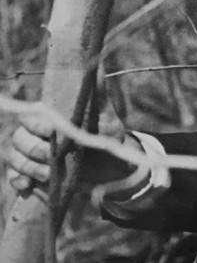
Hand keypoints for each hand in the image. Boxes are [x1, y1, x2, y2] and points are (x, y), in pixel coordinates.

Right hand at [7, 112, 140, 195]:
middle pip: (19, 137)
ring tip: (48, 175)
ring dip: (28, 166)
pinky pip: (13, 175)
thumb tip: (96, 81)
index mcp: (54, 116)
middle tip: (52, 157)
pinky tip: (27, 187)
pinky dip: (17, 180)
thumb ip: (101, 107)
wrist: (112, 166)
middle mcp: (38, 132)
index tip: (51, 131)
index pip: (32, 115)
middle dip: (34, 148)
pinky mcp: (32, 173)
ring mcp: (33, 153)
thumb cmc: (107, 138)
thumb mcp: (110, 123)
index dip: (37, 124)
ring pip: (14, 155)